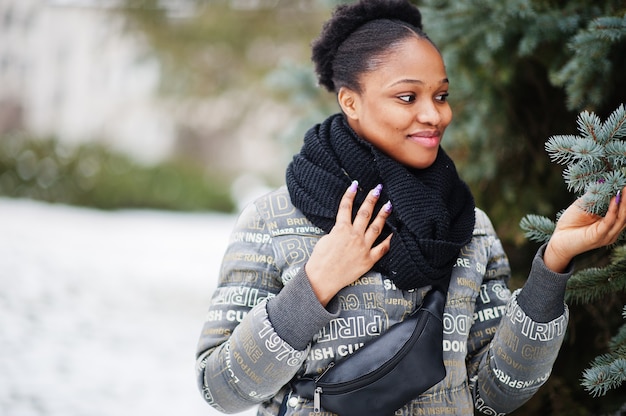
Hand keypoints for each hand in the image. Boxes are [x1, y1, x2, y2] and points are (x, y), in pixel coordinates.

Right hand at [305, 182, 392, 305]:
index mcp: (340, 229)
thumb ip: (337, 231)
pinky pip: (382, 248)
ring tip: (389, 205)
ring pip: (376, 227)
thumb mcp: (325, 239)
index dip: (350, 194)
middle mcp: (354, 236)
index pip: (345, 207)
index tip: (355, 185)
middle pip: (364, 213)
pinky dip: (390, 240)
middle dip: (371, 199)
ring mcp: (363, 247)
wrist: (322, 278)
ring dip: (383, 215)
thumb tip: (344, 227)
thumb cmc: (320, 260)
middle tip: (378, 189)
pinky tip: (395, 232)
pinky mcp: (368, 260)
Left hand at [545, 187, 625, 271]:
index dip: (624, 198)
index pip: (622, 210)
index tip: (623, 184)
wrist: (557, 240)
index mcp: (610, 224)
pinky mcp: (599, 236)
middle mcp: (612, 230)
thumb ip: (594, 196)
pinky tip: (614, 199)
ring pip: (621, 218)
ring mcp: (607, 234)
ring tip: (624, 189)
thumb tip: (603, 181)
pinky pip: (609, 221)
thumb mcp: (583, 205)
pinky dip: (613, 210)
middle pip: (625, 214)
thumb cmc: (570, 223)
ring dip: (624, 203)